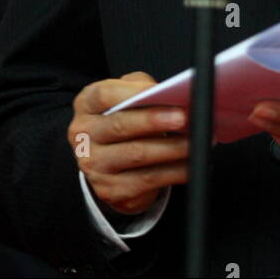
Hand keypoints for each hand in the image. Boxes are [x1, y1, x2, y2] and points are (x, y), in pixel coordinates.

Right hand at [67, 71, 189, 216]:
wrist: (109, 161)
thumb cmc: (124, 118)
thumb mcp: (125, 96)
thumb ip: (141, 87)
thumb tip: (168, 92)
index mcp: (87, 106)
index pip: (104, 95)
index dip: (132, 92)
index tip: (159, 90)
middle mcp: (84, 136)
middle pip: (120, 126)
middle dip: (155, 121)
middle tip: (183, 118)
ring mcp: (95, 165)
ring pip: (137, 155)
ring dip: (172, 148)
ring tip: (195, 141)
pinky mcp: (111, 190)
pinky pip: (148, 180)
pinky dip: (174, 172)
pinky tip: (190, 164)